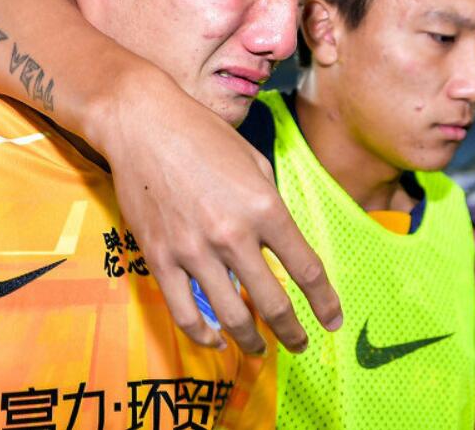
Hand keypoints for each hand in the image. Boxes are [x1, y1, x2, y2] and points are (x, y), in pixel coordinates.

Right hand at [90, 68, 342, 354]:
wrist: (142, 124)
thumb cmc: (202, 136)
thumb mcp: (254, 163)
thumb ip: (271, 206)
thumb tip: (280, 243)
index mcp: (264, 208)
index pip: (306, 269)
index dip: (324, 302)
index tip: (332, 321)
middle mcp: (232, 235)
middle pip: (272, 303)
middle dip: (292, 332)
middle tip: (300, 345)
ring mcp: (193, 250)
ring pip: (230, 316)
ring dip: (250, 340)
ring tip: (260, 349)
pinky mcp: (160, 258)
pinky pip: (184, 311)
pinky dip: (203, 335)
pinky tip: (215, 341)